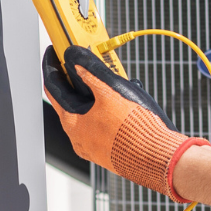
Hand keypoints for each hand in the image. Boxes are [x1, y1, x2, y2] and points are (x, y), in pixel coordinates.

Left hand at [43, 45, 209, 201]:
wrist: (158, 158)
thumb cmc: (135, 131)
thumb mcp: (111, 94)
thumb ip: (92, 74)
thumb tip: (76, 59)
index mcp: (73, 124)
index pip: (53, 89)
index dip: (53, 66)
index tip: (54, 52)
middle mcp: (80, 138)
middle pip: (70, 101)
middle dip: (76, 79)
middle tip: (82, 61)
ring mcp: (94, 145)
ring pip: (88, 113)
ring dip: (95, 93)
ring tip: (109, 80)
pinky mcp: (110, 149)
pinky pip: (102, 124)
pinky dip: (106, 109)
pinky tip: (122, 102)